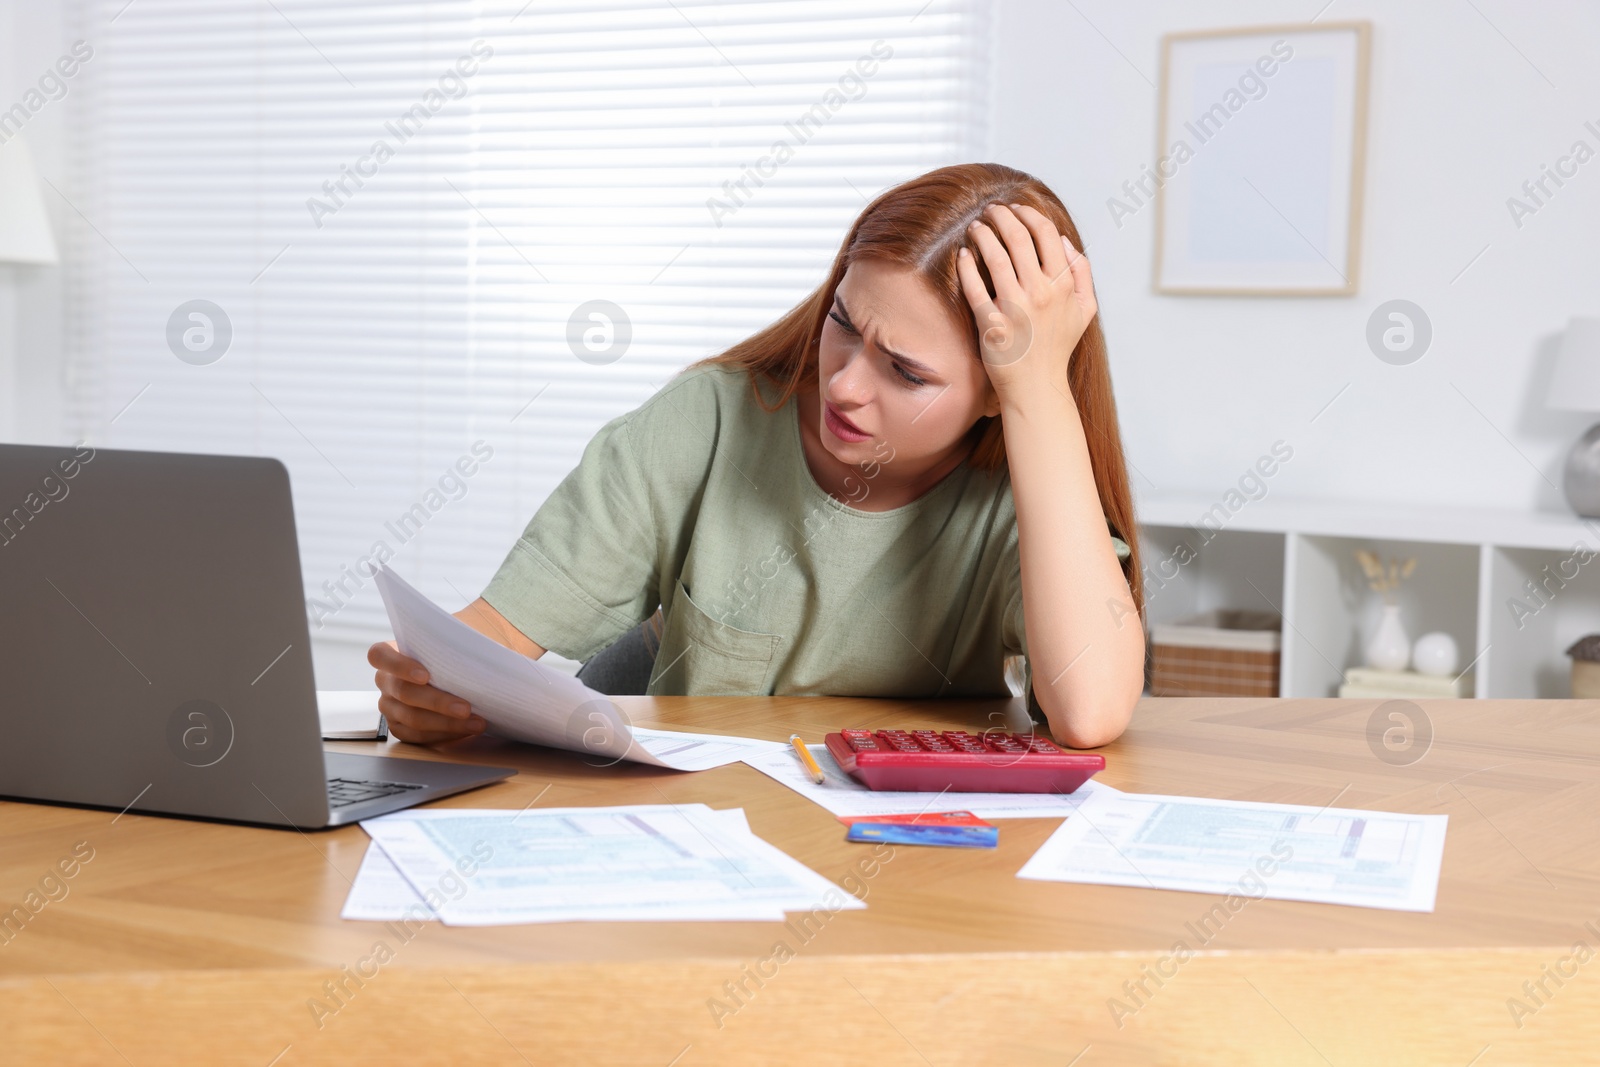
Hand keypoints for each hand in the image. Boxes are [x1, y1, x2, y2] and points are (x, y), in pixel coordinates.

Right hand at [368, 640, 487, 743]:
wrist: (454, 675)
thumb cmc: (451, 653)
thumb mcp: (453, 639)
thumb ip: (458, 639)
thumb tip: (482, 646)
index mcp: (390, 653)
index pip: (379, 655)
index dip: (399, 666)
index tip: (425, 675)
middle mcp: (385, 680)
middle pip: (404, 693)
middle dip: (437, 702)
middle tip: (466, 708)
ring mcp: (389, 706)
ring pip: (412, 719)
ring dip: (447, 723)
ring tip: (476, 723)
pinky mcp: (399, 726)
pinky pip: (416, 736)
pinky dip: (443, 735)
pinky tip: (465, 731)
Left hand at [955, 203, 1096, 401]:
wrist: (1037, 386)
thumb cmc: (1057, 346)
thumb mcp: (1085, 310)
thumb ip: (1082, 273)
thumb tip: (1065, 241)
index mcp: (1063, 285)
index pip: (1046, 234)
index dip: (1029, 214)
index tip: (1015, 208)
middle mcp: (1040, 293)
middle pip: (1018, 238)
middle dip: (1002, 217)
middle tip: (990, 210)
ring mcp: (1015, 308)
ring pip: (995, 257)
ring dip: (982, 235)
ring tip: (975, 227)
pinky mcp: (991, 324)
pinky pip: (974, 287)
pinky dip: (966, 266)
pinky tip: (962, 254)